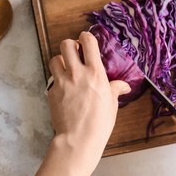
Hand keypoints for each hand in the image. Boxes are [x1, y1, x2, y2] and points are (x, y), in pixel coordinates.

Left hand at [48, 32, 129, 152]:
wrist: (79, 138)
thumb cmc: (100, 122)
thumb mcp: (112, 104)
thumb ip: (115, 89)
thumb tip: (123, 86)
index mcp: (95, 73)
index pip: (88, 42)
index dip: (86, 37)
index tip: (86, 40)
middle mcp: (77, 73)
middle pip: (66, 45)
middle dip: (71, 45)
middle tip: (76, 53)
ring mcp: (62, 82)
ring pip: (54, 59)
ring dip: (61, 60)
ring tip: (67, 68)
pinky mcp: (52, 92)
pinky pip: (52, 80)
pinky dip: (57, 81)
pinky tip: (64, 90)